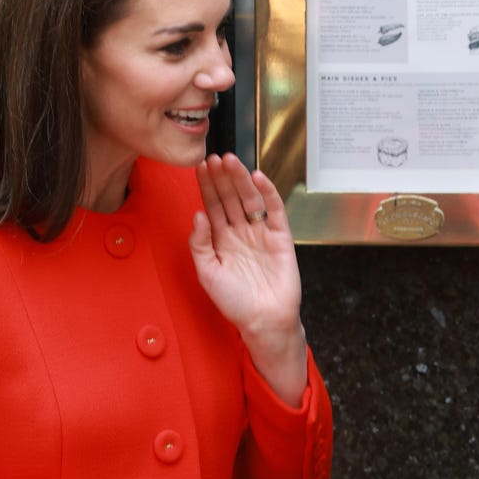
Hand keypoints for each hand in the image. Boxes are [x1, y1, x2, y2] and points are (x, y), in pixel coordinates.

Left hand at [189, 153, 306, 404]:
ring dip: (241, 179)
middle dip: (222, 178)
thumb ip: (199, 245)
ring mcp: (261, 233)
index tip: (200, 167)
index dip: (207, 187)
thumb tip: (197, 215)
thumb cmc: (234, 303)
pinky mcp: (281, 237)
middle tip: (214, 157)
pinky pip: (274, 210)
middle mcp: (240, 232)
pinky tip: (257, 177)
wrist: (264, 321)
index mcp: (221, 240)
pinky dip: (268, 193)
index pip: (212, 207)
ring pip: (250, 199)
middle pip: (230, 198)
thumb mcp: (207, 274)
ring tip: (231, 161)